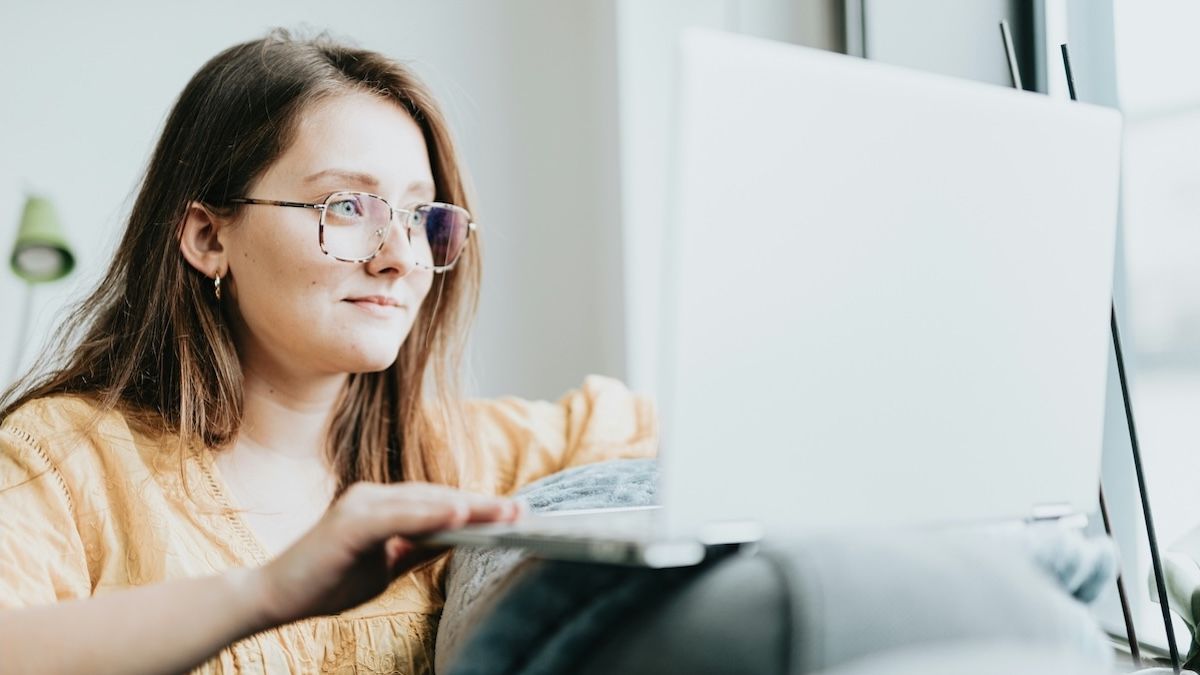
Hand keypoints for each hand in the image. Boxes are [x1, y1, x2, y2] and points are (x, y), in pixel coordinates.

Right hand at [250, 482, 518, 624]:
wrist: (276, 596)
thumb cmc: (328, 581)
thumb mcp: (385, 565)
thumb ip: (417, 548)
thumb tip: (458, 538)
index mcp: (380, 505)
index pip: (437, 503)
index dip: (475, 507)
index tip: (513, 513)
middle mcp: (372, 496)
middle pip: (437, 498)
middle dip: (481, 505)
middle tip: (521, 511)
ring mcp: (361, 505)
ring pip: (424, 502)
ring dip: (467, 506)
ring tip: (503, 512)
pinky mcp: (350, 522)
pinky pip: (399, 516)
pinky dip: (431, 515)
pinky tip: (460, 516)